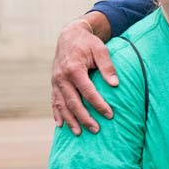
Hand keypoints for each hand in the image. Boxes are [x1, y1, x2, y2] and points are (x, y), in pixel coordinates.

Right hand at [51, 17, 116, 134]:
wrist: (70, 35)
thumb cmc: (88, 43)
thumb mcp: (101, 50)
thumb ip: (107, 67)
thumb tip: (115, 85)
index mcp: (74, 69)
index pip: (88, 92)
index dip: (99, 104)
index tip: (109, 114)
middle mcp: (61, 77)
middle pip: (73, 102)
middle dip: (84, 118)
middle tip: (96, 130)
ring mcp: (55, 81)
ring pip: (62, 105)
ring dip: (70, 120)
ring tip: (79, 133)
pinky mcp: (53, 83)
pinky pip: (54, 101)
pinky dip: (57, 113)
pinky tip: (60, 125)